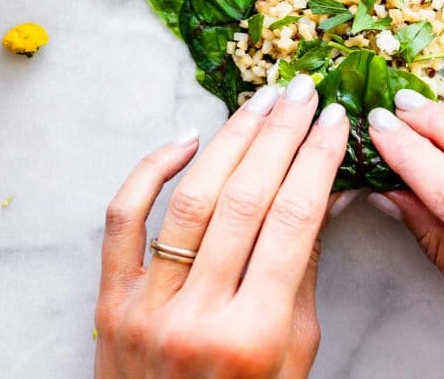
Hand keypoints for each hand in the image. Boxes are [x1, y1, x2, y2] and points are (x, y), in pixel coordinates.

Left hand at [94, 75, 348, 378]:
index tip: (333, 119)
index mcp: (255, 335)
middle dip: (280, 134)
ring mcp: (147, 306)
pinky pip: (123, 219)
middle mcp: (199, 317)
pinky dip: (150, 170)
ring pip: (191, 199)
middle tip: (300, 91)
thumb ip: (304, 270)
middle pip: (246, 198)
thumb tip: (331, 189)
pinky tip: (187, 137)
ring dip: (230, 139)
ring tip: (259, 101)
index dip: (317, 159)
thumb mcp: (294, 354)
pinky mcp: (110, 300)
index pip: (294, 220)